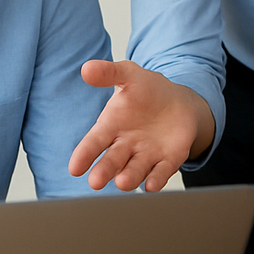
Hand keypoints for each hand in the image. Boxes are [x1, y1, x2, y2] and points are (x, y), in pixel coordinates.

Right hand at [69, 60, 214, 191]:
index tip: (74, 168)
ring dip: (129, 177)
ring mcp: (146, 155)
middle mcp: (125, 146)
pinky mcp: (167, 160)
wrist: (178, 102)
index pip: (93, 143)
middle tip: (95, 181)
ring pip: (135, 170)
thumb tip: (87, 68)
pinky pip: (161, 171)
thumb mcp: (129, 75)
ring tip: (122, 182)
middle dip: (104, 171)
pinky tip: (151, 185)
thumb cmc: (147, 91)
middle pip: (112, 161)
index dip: (84, 155)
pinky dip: (156, 179)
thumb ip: (109, 73)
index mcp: (111, 127)